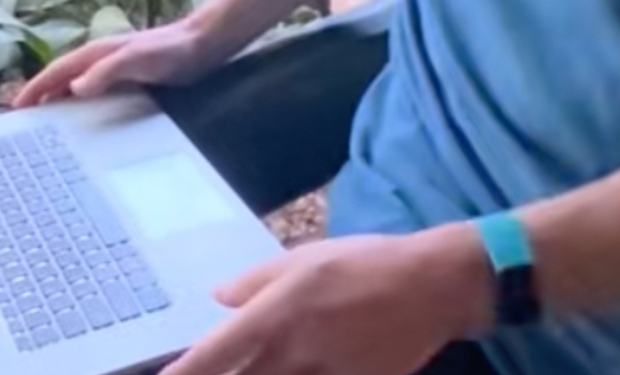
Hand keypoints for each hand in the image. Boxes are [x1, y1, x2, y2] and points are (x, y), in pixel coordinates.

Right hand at [12, 15, 229, 106]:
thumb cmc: (170, 51)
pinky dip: (80, 105)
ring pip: (75, 87)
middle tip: (23, 122)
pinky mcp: (127, 80)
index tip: (16, 107)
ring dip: (58, 101)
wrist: (203, 45)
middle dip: (40, 96)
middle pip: (60, 79)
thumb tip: (74, 88)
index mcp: (95, 54)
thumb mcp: (137, 59)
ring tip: (46, 125)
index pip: (56, 72)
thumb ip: (107, 71)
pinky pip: (94, 94)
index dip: (35, 88)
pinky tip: (85, 121)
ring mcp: (112, 70)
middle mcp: (99, 60)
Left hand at [161, 229, 490, 374]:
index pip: (216, 353)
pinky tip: (292, 372)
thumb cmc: (364, 262)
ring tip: (249, 374)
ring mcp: (328, 373)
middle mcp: (295, 349)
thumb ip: (256, 283)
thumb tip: (218, 298)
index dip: (184, 374)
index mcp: (275, 312)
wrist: (435, 285)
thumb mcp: (303, 257)